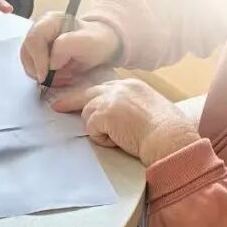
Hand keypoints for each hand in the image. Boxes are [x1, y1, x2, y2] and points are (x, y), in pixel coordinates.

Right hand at [21, 13, 121, 86]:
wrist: (99, 45)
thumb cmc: (95, 41)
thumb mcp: (87, 41)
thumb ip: (67, 46)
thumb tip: (51, 62)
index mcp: (50, 20)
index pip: (34, 39)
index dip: (38, 60)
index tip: (46, 76)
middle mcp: (39, 28)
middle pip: (26, 51)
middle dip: (38, 69)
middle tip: (53, 80)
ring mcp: (36, 40)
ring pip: (26, 61)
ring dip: (38, 73)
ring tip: (57, 78)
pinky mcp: (36, 52)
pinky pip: (30, 66)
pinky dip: (40, 75)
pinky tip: (54, 76)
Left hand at [51, 79, 200, 165]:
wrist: (169, 137)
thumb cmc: (168, 130)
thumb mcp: (151, 108)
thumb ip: (133, 106)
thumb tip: (122, 117)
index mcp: (133, 86)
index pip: (105, 88)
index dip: (93, 97)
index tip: (84, 101)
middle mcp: (119, 88)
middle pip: (88, 94)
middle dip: (71, 101)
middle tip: (57, 106)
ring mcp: (110, 100)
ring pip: (88, 114)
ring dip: (99, 130)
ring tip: (119, 137)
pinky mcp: (104, 114)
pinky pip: (92, 129)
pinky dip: (102, 139)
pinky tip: (118, 140)